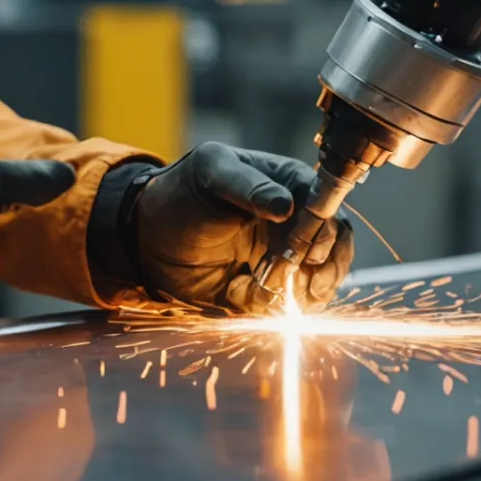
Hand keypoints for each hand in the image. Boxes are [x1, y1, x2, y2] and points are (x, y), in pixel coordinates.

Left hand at [129, 143, 353, 311]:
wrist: (147, 234)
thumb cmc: (182, 190)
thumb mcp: (211, 174)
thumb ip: (248, 186)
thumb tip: (285, 205)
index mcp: (288, 185)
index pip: (326, 208)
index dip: (324, 231)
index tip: (309, 251)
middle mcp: (294, 223)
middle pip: (334, 247)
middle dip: (321, 268)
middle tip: (293, 279)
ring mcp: (283, 257)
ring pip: (319, 280)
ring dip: (304, 293)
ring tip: (273, 291)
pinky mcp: (266, 287)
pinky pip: (286, 305)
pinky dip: (270, 306)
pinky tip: (243, 293)